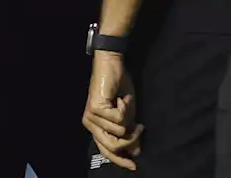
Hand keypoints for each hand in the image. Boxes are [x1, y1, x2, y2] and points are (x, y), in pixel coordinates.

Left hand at [83, 50, 141, 169]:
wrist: (112, 64)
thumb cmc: (119, 86)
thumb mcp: (128, 113)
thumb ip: (129, 131)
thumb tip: (137, 151)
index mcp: (96, 127)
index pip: (106, 151)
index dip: (121, 159)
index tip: (135, 165)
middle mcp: (90, 124)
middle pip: (112, 146)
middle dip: (131, 140)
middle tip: (140, 128)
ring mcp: (91, 117)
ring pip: (118, 132)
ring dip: (129, 116)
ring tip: (126, 102)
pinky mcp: (95, 109)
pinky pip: (118, 119)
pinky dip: (125, 107)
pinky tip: (121, 98)